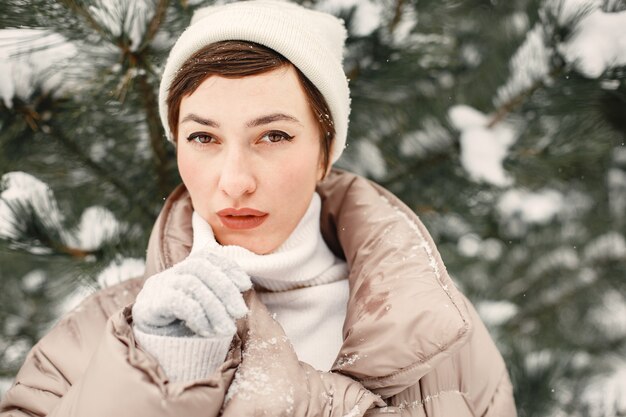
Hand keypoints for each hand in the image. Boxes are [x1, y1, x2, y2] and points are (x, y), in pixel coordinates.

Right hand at [133, 252, 251, 337]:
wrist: (149, 344)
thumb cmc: (182, 324)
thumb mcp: (202, 306)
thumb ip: (218, 294)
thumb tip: (244, 290)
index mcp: (184, 269)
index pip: (206, 256)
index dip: (228, 266)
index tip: (246, 284)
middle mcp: (170, 273)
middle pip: (201, 268)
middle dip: (225, 289)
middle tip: (240, 312)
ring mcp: (158, 287)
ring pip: (192, 284)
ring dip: (215, 308)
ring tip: (227, 328)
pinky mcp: (149, 304)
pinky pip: (178, 302)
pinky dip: (198, 316)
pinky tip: (207, 331)